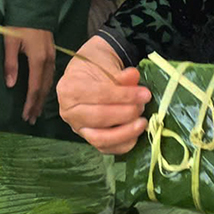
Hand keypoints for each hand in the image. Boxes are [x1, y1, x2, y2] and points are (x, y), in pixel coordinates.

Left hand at [1, 26, 55, 123]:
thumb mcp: (10, 43)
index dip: (30, 103)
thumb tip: (10, 85)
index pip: (35, 87)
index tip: (25, 116)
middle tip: (31, 120)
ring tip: (36, 111)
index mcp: (38, 59)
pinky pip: (51, 76)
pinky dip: (46, 87)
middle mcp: (48, 61)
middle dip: (37, 105)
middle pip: (44, 88)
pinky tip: (42, 92)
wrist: (35, 8)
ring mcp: (52, 57)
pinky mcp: (52, 54)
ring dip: (42, 98)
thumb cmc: (19, 25)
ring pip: (49, 83)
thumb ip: (10, 64)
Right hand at [57, 35, 150, 152]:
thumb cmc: (97, 68)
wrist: (88, 76)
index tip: (144, 94)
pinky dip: (122, 144)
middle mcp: (68, 111)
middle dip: (125, 114)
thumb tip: (134, 76)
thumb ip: (120, 74)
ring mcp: (77, 127)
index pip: (98, 94)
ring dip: (125, 132)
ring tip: (142, 122)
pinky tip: (136, 134)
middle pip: (98, 118)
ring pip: (99, 138)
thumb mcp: (107, 65)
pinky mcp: (87, 139)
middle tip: (142, 106)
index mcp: (69, 88)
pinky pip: (105, 148)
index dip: (124, 96)